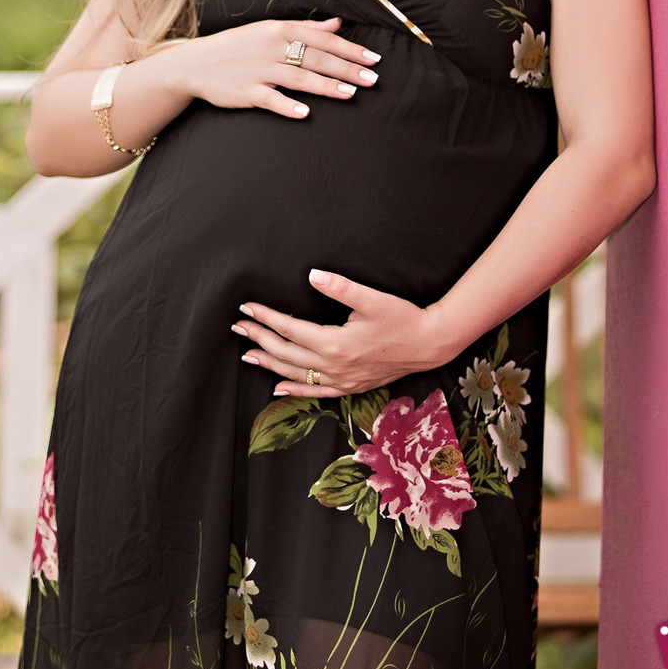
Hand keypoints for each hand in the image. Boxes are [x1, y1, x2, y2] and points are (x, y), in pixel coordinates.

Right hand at [176, 17, 379, 120]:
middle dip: (347, 68)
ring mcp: (259, 70)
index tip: (373, 58)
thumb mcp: (268, 30)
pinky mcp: (247, 92)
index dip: (350, 48)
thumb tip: (337, 24)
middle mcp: (272, 47)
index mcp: (279, 29)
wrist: (195, 63)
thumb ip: (305, 27)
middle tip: (372, 79)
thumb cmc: (237, 46)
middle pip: (316, 58)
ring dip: (326, 86)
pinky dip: (288, 106)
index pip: (322, 38)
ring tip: (351, 94)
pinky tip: (306, 113)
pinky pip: (271, 99)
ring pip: (299, 77)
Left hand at [232, 269, 446, 395]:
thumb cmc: (402, 319)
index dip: (266, 317)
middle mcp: (334, 366)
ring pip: (295, 375)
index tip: (247, 307)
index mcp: (335, 343)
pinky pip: (315, 393)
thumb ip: (340, 287)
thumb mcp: (372, 299)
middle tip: (239, 327)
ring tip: (248, 354)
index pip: (289, 329)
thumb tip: (313, 275)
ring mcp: (341, 380)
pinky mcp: (350, 386)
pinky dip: (294, 390)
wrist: (428, 345)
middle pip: (286, 353)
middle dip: (259, 339)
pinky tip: (279, 387)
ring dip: (269, 363)